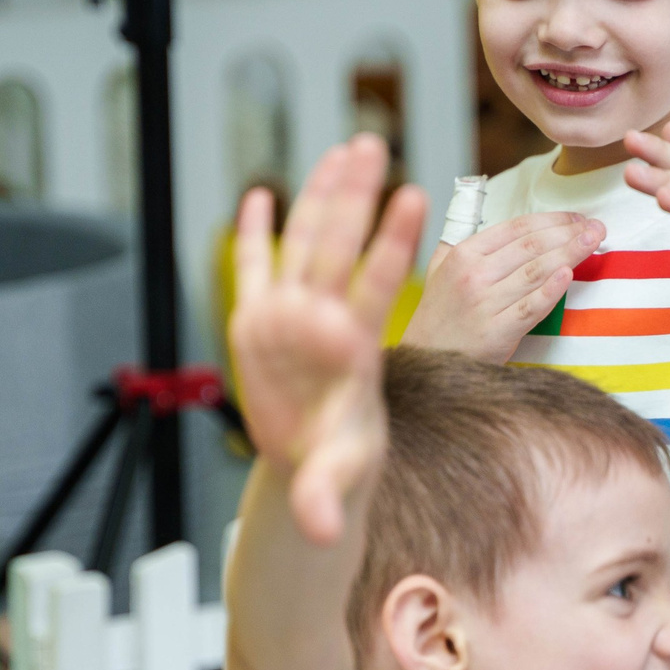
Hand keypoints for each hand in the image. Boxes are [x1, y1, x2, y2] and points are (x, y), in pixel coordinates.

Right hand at [229, 134, 425, 544]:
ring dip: (320, 196)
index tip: (416, 197)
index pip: (378, 285)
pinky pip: (254, 268)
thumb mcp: (331, 484)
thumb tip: (317, 527)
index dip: (393, 242)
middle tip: (374, 142)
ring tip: (341, 150)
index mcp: (350, 351)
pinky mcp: (256, 323)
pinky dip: (253, 233)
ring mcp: (290, 317)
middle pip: (340, 246)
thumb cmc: (335, 468)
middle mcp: (322, 322)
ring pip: (305, 243)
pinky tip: (258, 196)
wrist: (314, 468)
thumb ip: (322, 498)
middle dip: (355, 195)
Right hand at [401, 210, 603, 359]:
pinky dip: (551, 291)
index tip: (577, 217)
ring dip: (570, 254)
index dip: (552, 219)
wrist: (425, 358)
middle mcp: (474, 275)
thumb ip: (461, 236)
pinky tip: (569, 276)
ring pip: (536, 272)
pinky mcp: (496, 333)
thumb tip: (476, 199)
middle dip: (569, 233)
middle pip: (531, 246)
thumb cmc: (438, 314)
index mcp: (464, 254)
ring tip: (594, 242)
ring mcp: (485, 304)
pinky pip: (530, 308)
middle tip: (597, 228)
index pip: (517, 227)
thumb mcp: (439, 267)